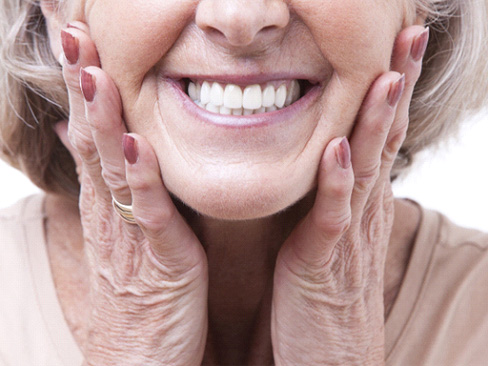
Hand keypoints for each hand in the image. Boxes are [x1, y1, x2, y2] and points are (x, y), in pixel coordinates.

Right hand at [58, 23, 207, 365]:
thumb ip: (112, 184)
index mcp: (107, 200)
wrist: (139, 356)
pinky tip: (134, 145)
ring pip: (111, 167)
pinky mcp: (159, 258)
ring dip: (102, 119)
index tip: (75, 37)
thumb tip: (87, 140)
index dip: (82, 83)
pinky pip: (148, 213)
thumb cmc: (138, 290)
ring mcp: (130, 233)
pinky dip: (140, 178)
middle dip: (82, 84)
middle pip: (91, 137)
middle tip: (71, 32)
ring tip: (93, 72)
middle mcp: (111, 209)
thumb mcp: (122, 230)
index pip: (89, 130)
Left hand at [271, 26, 427, 364]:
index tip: (396, 46)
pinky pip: (332, 217)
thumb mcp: (331, 236)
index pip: (381, 136)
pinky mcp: (323, 264)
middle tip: (409, 36)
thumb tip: (331, 160)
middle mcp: (361, 213)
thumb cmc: (325, 295)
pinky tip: (339, 150)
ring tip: (386, 76)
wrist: (331, 359)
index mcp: (359, 204)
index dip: (390, 91)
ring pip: (367, 169)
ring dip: (377, 123)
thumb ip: (333, 198)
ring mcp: (346, 237)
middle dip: (397, 87)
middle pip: (385, 140)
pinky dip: (337, 183)